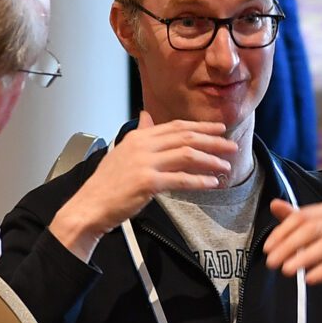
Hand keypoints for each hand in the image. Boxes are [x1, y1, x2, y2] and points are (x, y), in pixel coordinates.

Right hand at [49, 111, 236, 260]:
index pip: (176, 127)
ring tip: (225, 166)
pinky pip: (181, 179)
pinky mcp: (147, 182)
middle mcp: (142, 145)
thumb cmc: (106, 184)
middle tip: (231, 146)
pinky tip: (212, 183)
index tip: (219, 130)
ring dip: (210, 160)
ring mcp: (144, 163)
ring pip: (187, 156)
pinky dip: (199, 181)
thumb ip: (139, 134)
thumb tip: (146, 116)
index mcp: (138, 137)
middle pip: (186, 138)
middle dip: (212, 141)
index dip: (201, 127)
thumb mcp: (122, 152)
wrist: (90, 206)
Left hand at [263, 199, 321, 298]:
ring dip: (303, 257)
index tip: (268, 248)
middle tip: (272, 261)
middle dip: (288, 245)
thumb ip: (302, 220)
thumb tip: (274, 204)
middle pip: (312, 228)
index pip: (303, 216)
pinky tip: (309, 279)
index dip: (282, 232)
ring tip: (286, 270)